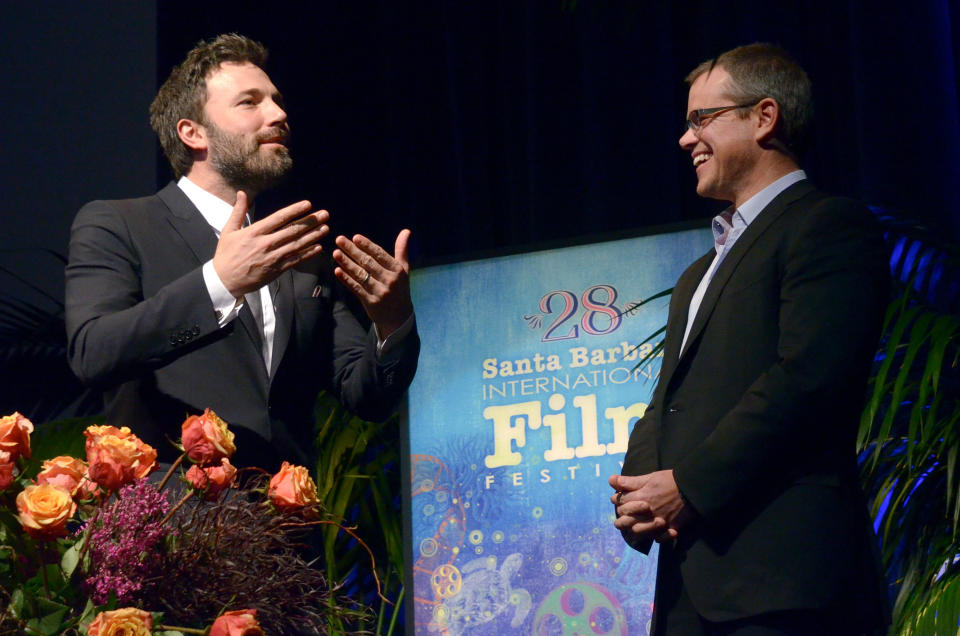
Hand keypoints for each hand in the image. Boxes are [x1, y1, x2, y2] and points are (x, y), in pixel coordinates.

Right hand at [213, 191, 328, 296]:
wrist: (225, 281)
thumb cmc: (226, 255)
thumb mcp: (228, 231)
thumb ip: (238, 211)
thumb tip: (242, 193)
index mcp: (255, 232)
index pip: (279, 218)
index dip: (295, 210)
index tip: (308, 204)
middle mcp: (266, 244)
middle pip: (293, 230)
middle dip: (311, 221)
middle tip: (325, 214)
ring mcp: (273, 257)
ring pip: (297, 245)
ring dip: (313, 236)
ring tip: (326, 228)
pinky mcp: (277, 269)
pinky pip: (296, 260)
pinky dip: (308, 254)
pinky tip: (319, 247)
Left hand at [333, 229, 413, 338]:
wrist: (399, 317)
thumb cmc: (400, 288)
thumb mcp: (404, 270)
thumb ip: (402, 250)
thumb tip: (406, 231)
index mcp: (397, 270)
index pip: (380, 255)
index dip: (367, 245)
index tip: (355, 237)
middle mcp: (389, 280)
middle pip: (368, 263)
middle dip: (352, 250)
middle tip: (339, 240)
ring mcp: (380, 292)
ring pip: (360, 274)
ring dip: (346, 263)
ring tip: (335, 253)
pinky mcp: (370, 302)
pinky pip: (356, 288)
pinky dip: (346, 279)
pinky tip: (337, 270)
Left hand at [609, 471, 688, 542]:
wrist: (694, 487)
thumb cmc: (671, 480)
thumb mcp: (650, 477)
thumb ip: (630, 481)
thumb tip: (610, 480)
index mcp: (641, 497)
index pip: (619, 502)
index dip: (616, 499)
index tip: (617, 498)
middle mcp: (648, 512)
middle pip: (625, 521)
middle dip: (621, 517)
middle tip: (623, 514)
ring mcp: (659, 522)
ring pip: (637, 532)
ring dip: (633, 528)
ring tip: (634, 525)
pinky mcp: (671, 528)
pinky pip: (658, 538)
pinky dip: (655, 537)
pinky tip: (653, 533)